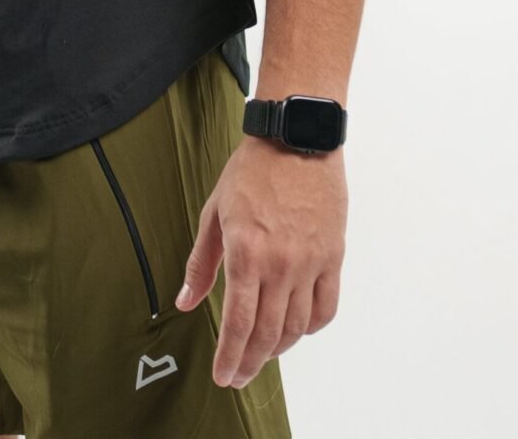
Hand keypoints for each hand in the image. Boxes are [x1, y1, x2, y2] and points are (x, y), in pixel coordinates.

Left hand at [173, 136, 346, 387]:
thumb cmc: (252, 171)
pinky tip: (296, 328)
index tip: (223, 376)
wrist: (296, 140)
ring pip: (297, 327)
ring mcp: (310, 262)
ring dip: (279, 349)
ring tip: (263, 353)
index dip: (229, 357)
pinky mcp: (332, 257)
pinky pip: (326, 308)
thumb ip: (201, 263)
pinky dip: (310, 327)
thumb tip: (185, 300)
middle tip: (238, 375)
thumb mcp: (215, 213)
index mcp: (246, 252)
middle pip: (267, 333)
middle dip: (250, 362)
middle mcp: (280, 264)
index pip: (239, 323)